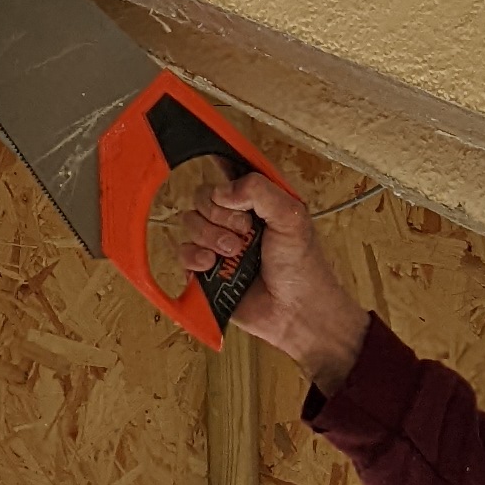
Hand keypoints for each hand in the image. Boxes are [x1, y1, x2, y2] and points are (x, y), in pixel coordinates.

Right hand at [177, 163, 370, 393]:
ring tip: (234, 253)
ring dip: (210, 236)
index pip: (227, 172)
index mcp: (256, 201)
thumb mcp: (292, 217)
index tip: (228, 186)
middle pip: (202, 196)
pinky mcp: (205, 270)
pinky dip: (195, 257)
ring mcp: (217, 244)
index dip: (222, 175)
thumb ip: (260, 191)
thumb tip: (222, 190)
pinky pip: (183, 252)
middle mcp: (234, 218)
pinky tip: (212, 265)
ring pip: (190, 222)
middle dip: (220, 214)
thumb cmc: (302, 266)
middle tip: (245, 232)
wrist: (295, 312)